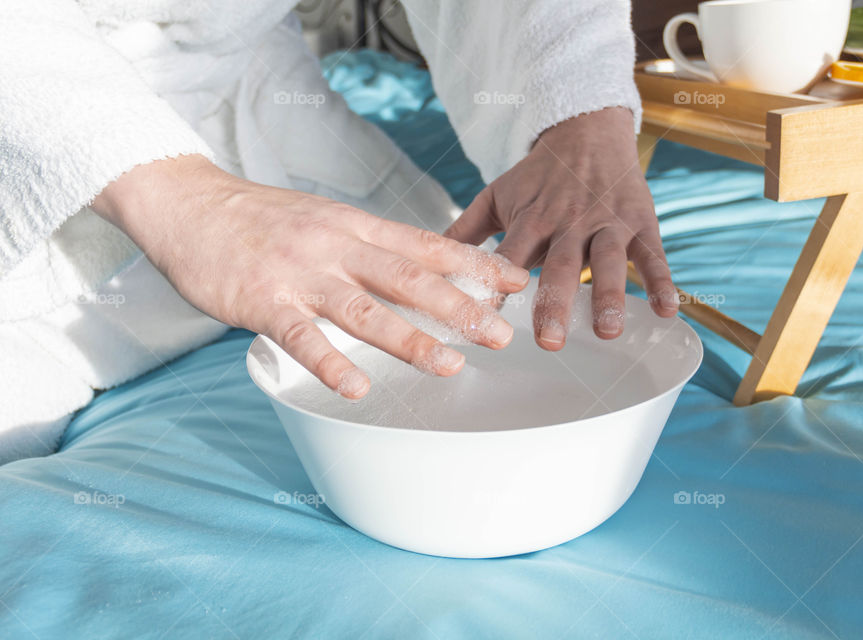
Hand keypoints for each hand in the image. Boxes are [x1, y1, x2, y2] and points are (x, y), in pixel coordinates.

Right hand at [93, 155, 528, 397]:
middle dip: (460, 307)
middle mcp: (337, 246)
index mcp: (357, 225)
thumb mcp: (328, 218)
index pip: (428, 245)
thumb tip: (423, 269)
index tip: (517, 282)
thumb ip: (371, 245)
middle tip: (501, 334)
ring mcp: (300, 273)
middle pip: (409, 278)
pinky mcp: (262, 300)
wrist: (189, 204)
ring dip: (410, 339)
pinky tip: (355, 387)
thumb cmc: (264, 219)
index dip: (476, 264)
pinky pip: (301, 336)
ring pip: (364, 309)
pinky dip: (330, 362)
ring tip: (450, 365)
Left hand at [445, 107, 676, 350]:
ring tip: (607, 331)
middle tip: (548, 341)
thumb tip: (424, 259)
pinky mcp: (639, 222)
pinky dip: (662, 282)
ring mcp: (606, 222)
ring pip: (608, 262)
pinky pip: (653, 254)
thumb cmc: (537, 175)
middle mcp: (568, 222)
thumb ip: (465, 230)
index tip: (486, 323)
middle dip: (554, 303)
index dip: (498, 289)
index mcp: (530, 219)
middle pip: (559, 266)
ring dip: (609, 296)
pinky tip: (669, 312)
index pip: (510, 259)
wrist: (587, 129)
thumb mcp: (497, 195)